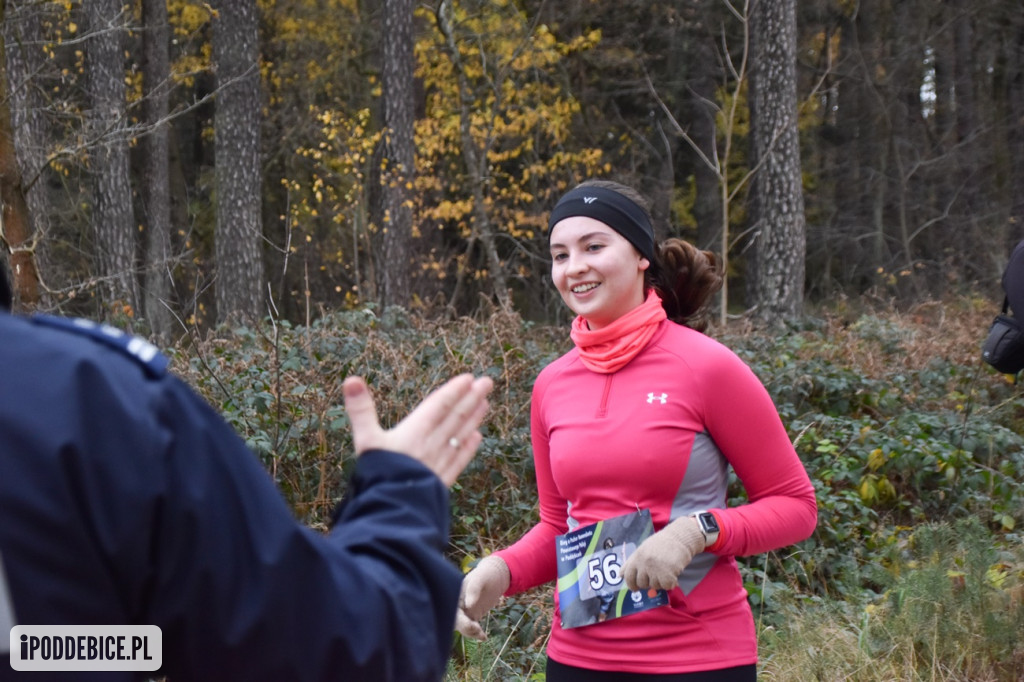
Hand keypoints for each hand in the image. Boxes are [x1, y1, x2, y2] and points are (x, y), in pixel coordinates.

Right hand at [343, 374, 493, 486]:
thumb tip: (351, 380)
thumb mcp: (365, 438)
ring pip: (460, 435)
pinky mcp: (441, 480)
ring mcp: (439, 462)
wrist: (391, 508)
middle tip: (487, 383)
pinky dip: (468, 446)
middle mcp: (432, 443)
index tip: (469, 378)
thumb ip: (360, 410)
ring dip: (473, 418)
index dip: (453, 391)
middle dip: (471, 398)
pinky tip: (477, 438)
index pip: (439, 405)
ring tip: (485, 404)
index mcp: (415, 431)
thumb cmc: (377, 473)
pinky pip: (459, 459)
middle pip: (455, 417)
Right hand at [454, 555, 509, 640]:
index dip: (458, 620)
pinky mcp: (471, 616)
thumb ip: (474, 589)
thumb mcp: (481, 577)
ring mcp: (464, 611)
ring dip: (471, 633)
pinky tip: (484, 637)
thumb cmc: (487, 573)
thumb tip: (468, 605)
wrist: (496, 576)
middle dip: (464, 628)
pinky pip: (470, 628)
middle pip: (455, 621)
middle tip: (477, 629)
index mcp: (454, 593)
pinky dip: (476, 634)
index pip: (451, 610)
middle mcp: (456, 603)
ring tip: (482, 634)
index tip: (470, 624)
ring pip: (462, 627)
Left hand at [622, 516, 705, 591]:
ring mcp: (655, 569)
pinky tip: (673, 574)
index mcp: (636, 556)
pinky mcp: (667, 574)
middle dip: (648, 583)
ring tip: (666, 569)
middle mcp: (644, 563)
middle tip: (656, 574)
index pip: (628, 576)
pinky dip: (671, 583)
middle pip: (641, 584)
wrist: (679, 537)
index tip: (635, 588)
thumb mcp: (643, 549)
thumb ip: (631, 562)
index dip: (631, 584)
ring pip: (654, 586)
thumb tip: (620, 575)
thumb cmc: (661, 543)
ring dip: (661, 581)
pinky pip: (666, 586)